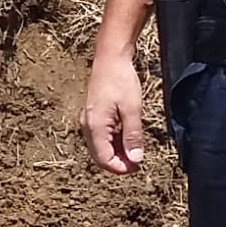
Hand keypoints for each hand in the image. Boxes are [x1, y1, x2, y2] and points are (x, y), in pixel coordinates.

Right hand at [81, 51, 144, 175]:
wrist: (110, 58)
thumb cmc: (121, 80)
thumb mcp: (132, 109)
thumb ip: (132, 136)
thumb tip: (135, 159)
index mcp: (95, 127)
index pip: (104, 160)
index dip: (121, 168)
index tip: (137, 166)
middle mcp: (87, 126)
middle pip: (100, 156)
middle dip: (119, 162)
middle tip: (138, 160)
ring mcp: (88, 121)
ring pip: (100, 147)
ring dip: (117, 152)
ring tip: (135, 148)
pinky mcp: (93, 116)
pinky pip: (101, 137)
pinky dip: (114, 142)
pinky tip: (127, 137)